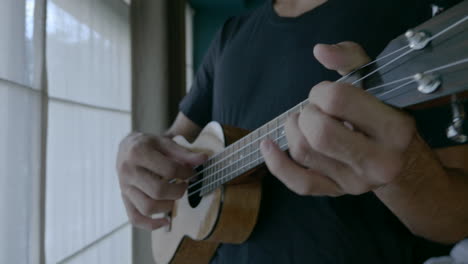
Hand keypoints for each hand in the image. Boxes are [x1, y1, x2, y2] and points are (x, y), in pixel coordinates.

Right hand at [116, 132, 205, 228]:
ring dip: (167, 206)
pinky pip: (135, 218)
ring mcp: (124, 187)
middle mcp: (128, 171)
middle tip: (185, 186)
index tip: (192, 173)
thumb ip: (184, 153)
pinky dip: (151, 224)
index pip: (169, 170)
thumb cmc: (148, 144)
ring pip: (147, 207)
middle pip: (157, 191)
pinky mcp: (124, 198)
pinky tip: (165, 221)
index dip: (186, 173)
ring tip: (175, 197)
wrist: (126, 147)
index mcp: (138, 153)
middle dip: (178, 191)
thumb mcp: (165, 143)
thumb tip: (203, 159)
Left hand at [260, 42, 415, 195]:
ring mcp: (356, 182)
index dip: (321, 91)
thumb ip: (349, 59)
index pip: (337, 101)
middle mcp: (379, 162)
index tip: (325, 94)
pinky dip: (277, 164)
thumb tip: (320, 50)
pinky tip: (268, 145)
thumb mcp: (376, 81)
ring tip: (304, 121)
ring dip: (293, 130)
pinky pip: (299, 183)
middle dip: (307, 113)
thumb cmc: (381, 113)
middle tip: (315, 110)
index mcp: (394, 128)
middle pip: (319, 133)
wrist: (399, 158)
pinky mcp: (336, 192)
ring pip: (304, 152)